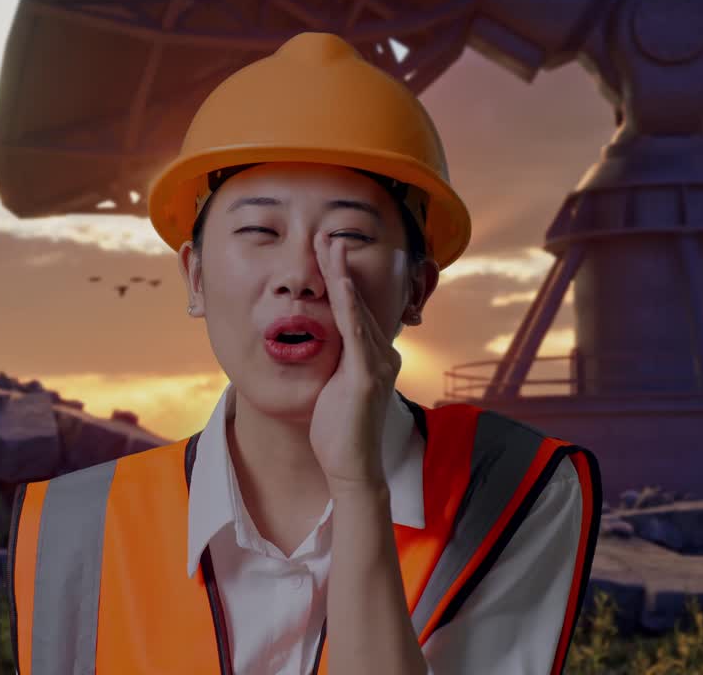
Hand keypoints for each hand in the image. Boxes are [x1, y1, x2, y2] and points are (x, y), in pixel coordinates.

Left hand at [308, 231, 401, 493]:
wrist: (351, 468)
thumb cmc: (339, 432)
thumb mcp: (335, 388)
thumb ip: (335, 364)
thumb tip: (319, 345)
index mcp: (376, 356)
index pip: (356, 308)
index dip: (343, 278)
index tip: (328, 251)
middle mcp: (382, 355)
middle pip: (358, 301)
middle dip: (341, 266)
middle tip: (327, 234)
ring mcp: (377, 365)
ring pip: (356, 309)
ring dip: (342, 274)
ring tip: (330, 244)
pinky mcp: (365, 377)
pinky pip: (355, 333)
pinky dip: (347, 304)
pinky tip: (339, 281)